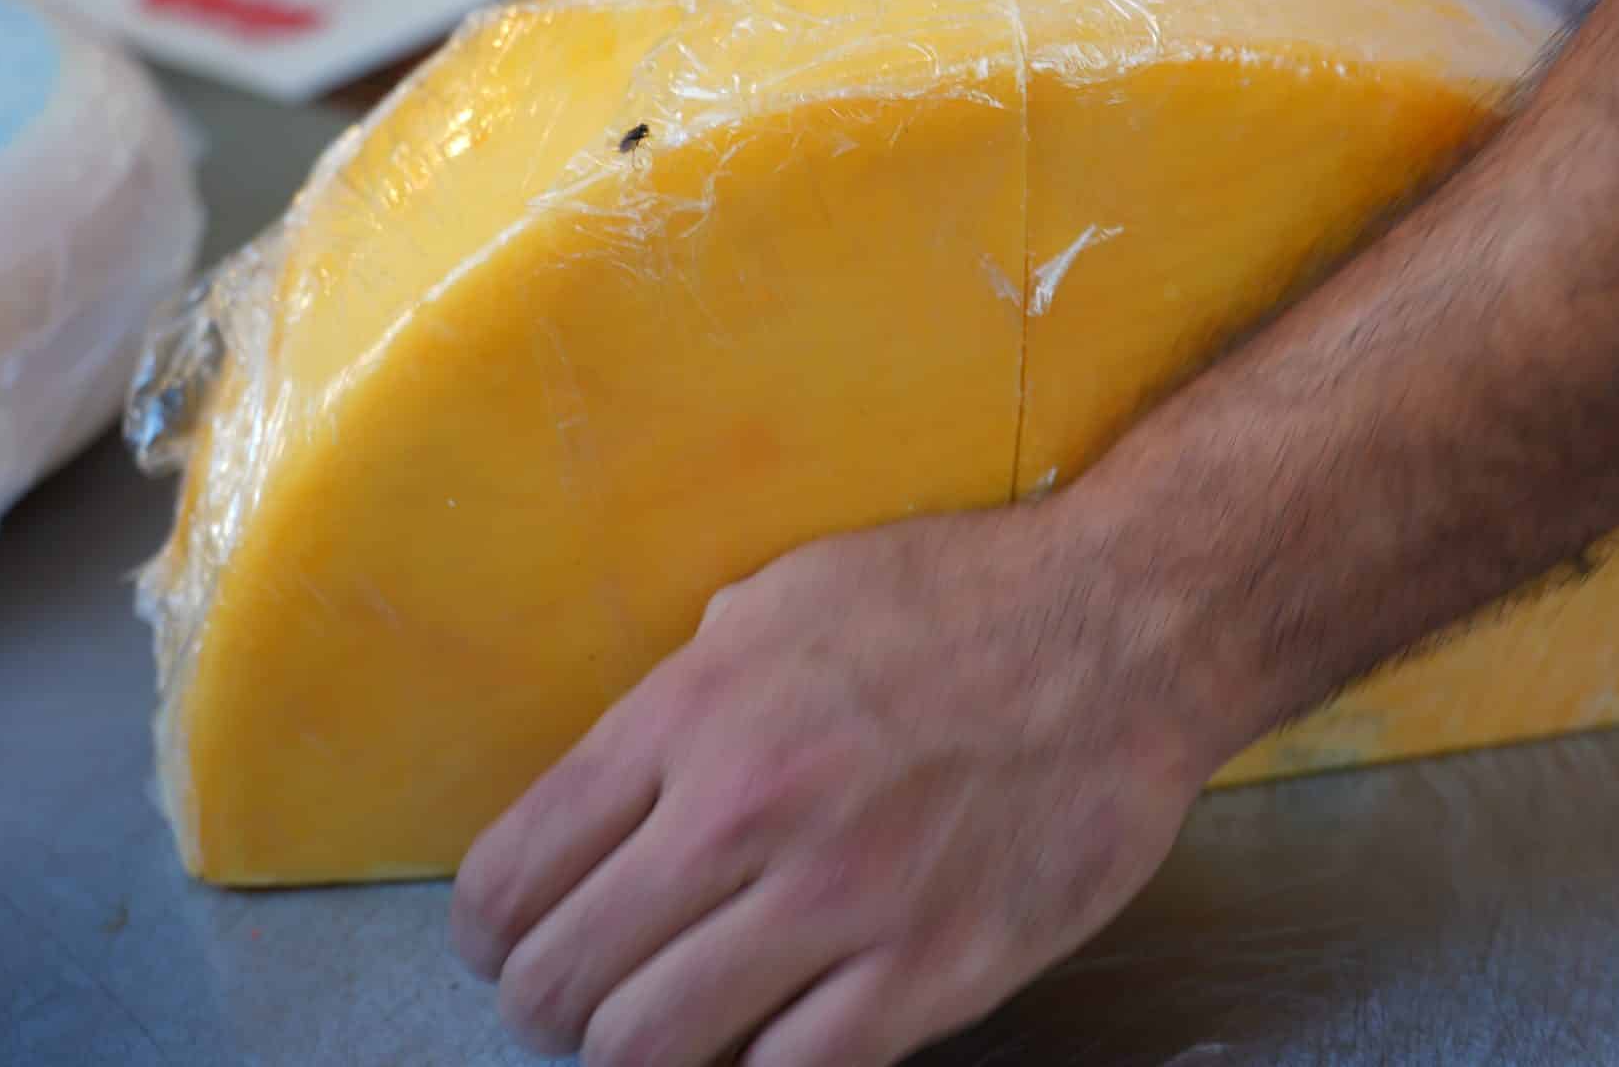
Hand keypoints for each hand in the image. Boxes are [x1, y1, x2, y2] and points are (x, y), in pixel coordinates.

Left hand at [448, 504, 1217, 1065]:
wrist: (1128, 624)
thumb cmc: (958, 597)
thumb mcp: (780, 601)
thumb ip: (682, 697)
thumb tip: (615, 790)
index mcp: (691, 713)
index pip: (511, 875)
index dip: (490, 933)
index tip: (511, 942)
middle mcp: (745, 812)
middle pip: (559, 982)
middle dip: (549, 1009)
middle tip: (582, 1001)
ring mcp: (840, 902)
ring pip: (649, 1051)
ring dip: (636, 1055)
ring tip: (666, 1031)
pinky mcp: (933, 970)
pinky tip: (768, 1041)